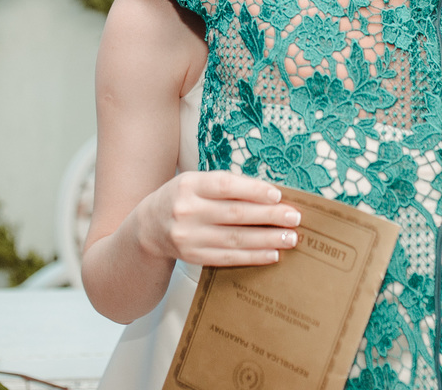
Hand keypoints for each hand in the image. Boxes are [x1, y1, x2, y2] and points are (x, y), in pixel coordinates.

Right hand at [137, 171, 301, 266]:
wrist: (147, 228)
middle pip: (234, 214)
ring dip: (267, 239)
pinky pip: (228, 257)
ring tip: (290, 238)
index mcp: (189, 185)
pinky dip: (253, 256)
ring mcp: (188, 237)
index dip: (253, 190)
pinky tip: (272, 254)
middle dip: (269, 216)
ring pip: (234, 239)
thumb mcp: (195, 182)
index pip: (225, 186)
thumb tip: (270, 194)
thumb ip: (225, 185)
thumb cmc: (181, 199)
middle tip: (294, 218)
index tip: (278, 196)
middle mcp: (186, 210)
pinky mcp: (193, 257)